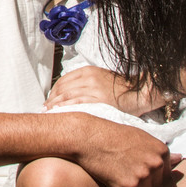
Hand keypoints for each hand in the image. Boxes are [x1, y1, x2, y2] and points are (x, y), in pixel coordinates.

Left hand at [46, 67, 160, 116]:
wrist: (141, 91)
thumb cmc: (121, 88)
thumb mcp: (100, 78)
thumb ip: (85, 83)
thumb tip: (67, 94)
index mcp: (87, 71)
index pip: (62, 81)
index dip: (53, 93)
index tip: (48, 102)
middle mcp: (89, 78)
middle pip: (62, 89)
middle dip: (51, 101)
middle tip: (45, 111)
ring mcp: (94, 88)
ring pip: (67, 97)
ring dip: (55, 106)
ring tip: (49, 115)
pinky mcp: (101, 100)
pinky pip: (78, 104)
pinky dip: (66, 109)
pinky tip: (61, 115)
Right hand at [69, 114, 180, 186]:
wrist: (86, 136)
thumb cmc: (111, 135)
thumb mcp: (139, 137)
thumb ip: (158, 151)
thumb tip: (181, 159)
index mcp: (161, 151)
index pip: (165, 177)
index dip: (149, 177)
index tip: (135, 170)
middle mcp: (155, 163)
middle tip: (125, 174)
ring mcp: (143, 175)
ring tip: (119, 178)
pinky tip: (115, 186)